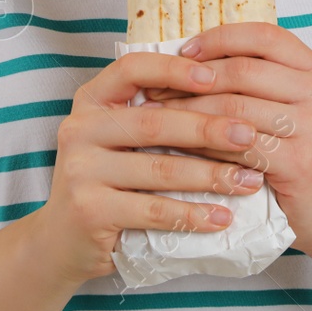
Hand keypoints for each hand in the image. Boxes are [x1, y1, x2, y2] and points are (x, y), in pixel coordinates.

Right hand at [32, 49, 267, 284]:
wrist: (61, 241)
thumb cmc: (107, 180)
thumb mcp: (119, 137)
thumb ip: (153, 112)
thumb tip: (227, 91)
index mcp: (91, 100)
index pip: (132, 68)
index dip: (174, 70)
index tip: (216, 77)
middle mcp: (79, 129)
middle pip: (154, 121)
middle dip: (208, 128)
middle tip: (250, 135)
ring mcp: (81, 170)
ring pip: (158, 168)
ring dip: (210, 175)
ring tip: (248, 180)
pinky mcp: (90, 210)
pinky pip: (152, 210)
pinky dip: (191, 214)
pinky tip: (221, 217)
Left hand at [148, 22, 311, 256]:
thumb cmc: (297, 152)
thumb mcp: (286, 105)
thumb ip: (255, 79)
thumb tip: (188, 56)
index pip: (263, 35)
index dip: (219, 38)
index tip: (183, 51)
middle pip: (244, 69)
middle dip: (193, 78)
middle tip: (156, 88)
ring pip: (236, 108)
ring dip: (190, 112)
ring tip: (160, 116)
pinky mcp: (300, 163)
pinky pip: (239, 146)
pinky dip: (205, 145)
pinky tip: (183, 147)